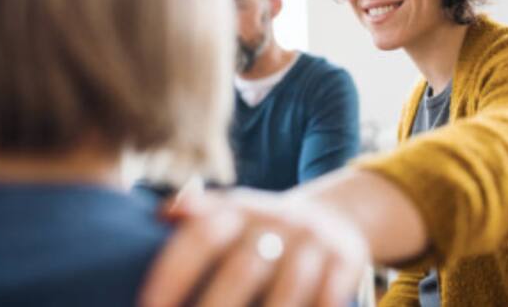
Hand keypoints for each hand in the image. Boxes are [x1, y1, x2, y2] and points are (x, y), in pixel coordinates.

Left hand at [138, 188, 368, 306]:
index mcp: (238, 209)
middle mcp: (276, 219)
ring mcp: (313, 240)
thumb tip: (162, 215)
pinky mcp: (346, 260)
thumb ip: (196, 214)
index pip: (200, 236)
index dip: (172, 274)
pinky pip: (328, 299)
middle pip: (242, 269)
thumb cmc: (262, 231)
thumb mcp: (232, 213)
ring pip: (288, 291)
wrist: (333, 217)